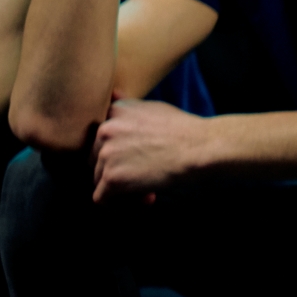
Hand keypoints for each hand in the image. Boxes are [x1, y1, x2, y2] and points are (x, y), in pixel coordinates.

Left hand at [90, 97, 213, 201]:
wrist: (200, 147)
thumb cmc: (184, 129)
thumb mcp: (153, 107)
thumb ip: (129, 106)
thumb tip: (113, 94)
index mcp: (115, 112)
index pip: (101, 137)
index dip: (119, 150)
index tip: (138, 157)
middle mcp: (105, 129)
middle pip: (96, 158)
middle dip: (118, 168)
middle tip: (145, 174)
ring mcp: (106, 154)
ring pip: (99, 178)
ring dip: (121, 186)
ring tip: (149, 186)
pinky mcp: (112, 177)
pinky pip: (102, 198)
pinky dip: (120, 202)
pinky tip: (145, 196)